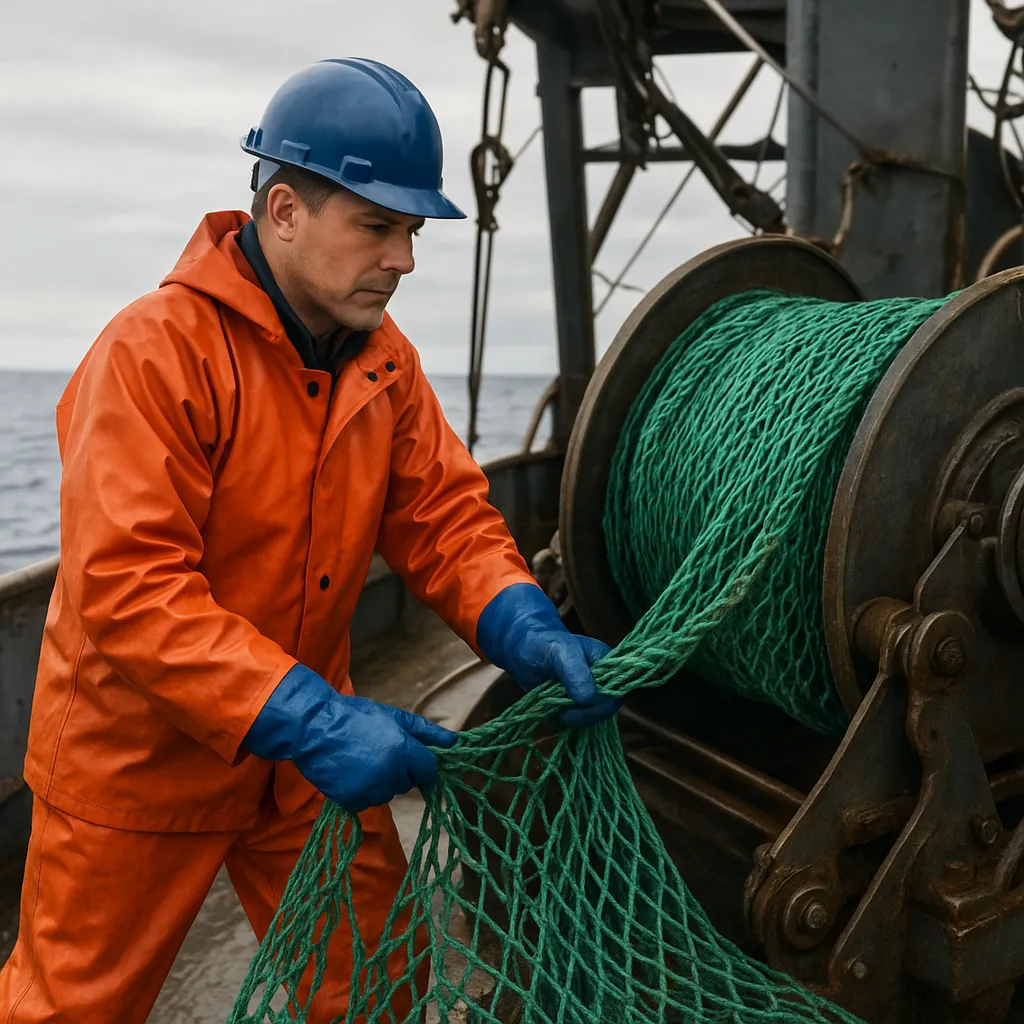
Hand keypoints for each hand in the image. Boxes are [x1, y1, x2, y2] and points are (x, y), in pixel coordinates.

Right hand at [243, 664, 457, 812]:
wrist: (314, 728)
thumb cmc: (357, 717)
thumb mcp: (395, 717)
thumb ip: (427, 732)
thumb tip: (455, 742)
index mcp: (404, 752)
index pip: (429, 770)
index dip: (421, 761)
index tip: (409, 753)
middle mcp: (390, 776)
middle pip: (409, 782)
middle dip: (401, 770)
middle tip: (378, 749)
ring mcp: (370, 792)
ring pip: (389, 793)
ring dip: (382, 781)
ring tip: (362, 759)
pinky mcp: (352, 802)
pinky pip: (368, 801)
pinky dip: (363, 791)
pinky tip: (351, 772)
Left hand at [476, 583, 618, 725]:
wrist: (524, 650)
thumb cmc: (543, 644)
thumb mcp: (560, 653)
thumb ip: (576, 673)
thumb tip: (589, 699)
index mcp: (607, 663)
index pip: (617, 691)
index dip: (601, 702)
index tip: (579, 701)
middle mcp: (604, 680)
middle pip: (606, 709)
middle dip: (583, 712)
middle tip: (560, 704)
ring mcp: (591, 693)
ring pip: (591, 718)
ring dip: (571, 716)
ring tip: (553, 700)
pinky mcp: (577, 705)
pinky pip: (577, 721)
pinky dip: (564, 718)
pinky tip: (552, 705)